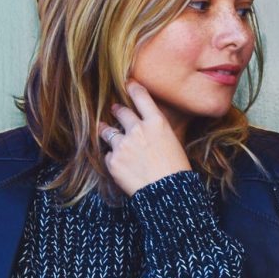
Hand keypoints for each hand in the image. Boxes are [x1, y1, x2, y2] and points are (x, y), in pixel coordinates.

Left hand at [97, 78, 191, 196]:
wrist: (167, 194)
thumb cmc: (176, 171)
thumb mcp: (173, 142)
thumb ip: (157, 130)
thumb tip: (147, 126)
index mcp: (156, 122)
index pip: (141, 96)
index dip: (132, 88)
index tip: (127, 83)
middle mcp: (138, 129)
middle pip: (121, 112)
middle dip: (117, 110)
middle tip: (114, 109)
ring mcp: (123, 145)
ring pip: (108, 132)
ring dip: (106, 130)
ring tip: (103, 129)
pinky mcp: (113, 161)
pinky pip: (107, 155)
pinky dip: (111, 158)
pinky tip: (118, 164)